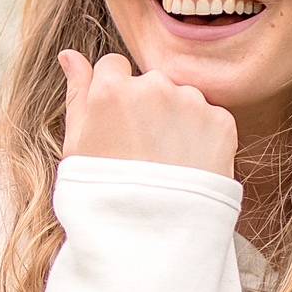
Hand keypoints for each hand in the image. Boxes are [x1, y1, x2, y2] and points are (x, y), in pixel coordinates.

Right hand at [58, 52, 236, 177]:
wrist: (152, 237)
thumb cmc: (102, 193)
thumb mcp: (76, 145)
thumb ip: (76, 93)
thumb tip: (69, 54)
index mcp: (111, 90)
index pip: (113, 65)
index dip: (112, 93)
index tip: (116, 121)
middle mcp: (153, 86)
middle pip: (150, 81)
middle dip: (147, 105)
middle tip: (142, 148)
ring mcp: (191, 103)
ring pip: (182, 98)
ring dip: (176, 119)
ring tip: (167, 161)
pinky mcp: (221, 122)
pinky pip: (209, 118)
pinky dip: (201, 137)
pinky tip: (188, 165)